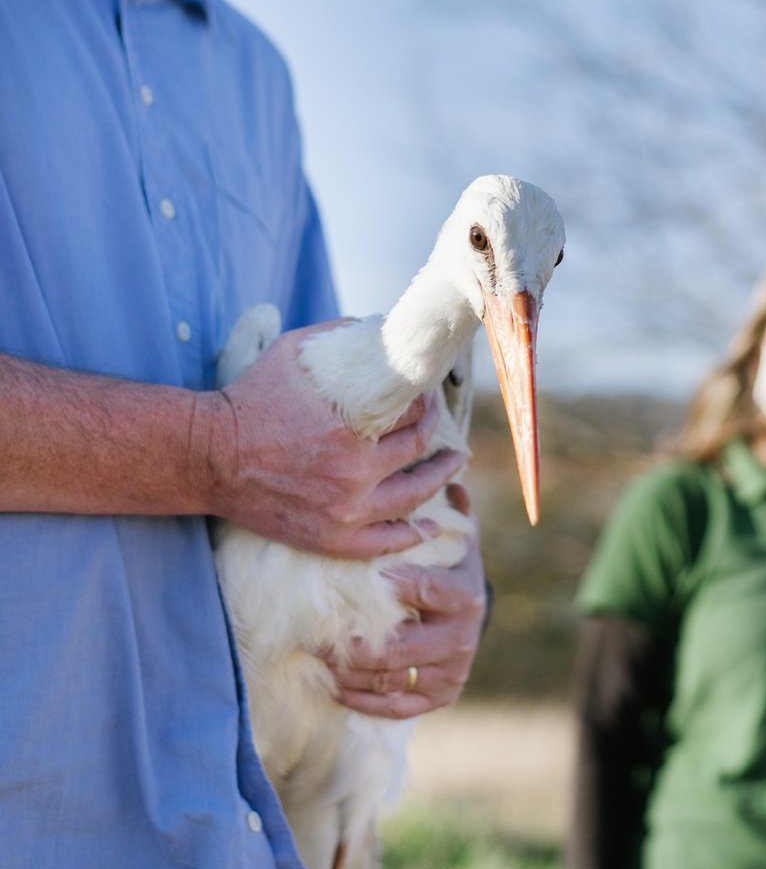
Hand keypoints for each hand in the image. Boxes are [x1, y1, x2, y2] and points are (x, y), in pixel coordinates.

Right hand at [204, 322, 465, 558]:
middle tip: (439, 423)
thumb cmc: (251, 398)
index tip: (425, 395)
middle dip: (434, 432)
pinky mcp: (329, 539)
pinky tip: (429, 527)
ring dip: (439, 478)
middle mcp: (354, 474)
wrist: (208, 456)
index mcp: (351, 428)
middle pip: (416, 451)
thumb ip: (341, 337)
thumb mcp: (294, 352)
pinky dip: (411, 535)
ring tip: (454, 464)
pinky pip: (383, 542)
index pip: (411, 414)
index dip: (424, 401)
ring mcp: (344, 512)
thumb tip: (380, 326)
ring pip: (412, 497)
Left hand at [323, 485, 487, 717]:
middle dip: (353, 643)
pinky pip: (398, 707)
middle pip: (401, 647)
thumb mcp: (453, 535)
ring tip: (314, 658)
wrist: (469, 614)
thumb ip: (447, 508)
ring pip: (392, 679)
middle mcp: (463, 636)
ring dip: (349, 672)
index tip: (350, 579)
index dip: (388, 585)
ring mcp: (453, 670)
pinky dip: (363, 701)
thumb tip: (448, 476)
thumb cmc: (448, 564)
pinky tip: (334, 687)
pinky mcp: (442, 696)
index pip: (423, 589)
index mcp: (465, 593)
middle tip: (311, 635)